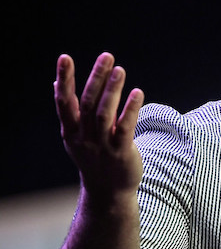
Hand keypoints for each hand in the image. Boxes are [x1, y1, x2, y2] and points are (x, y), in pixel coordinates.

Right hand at [54, 53, 144, 197]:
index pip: (64, 102)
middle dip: (95, 78)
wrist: (108, 192)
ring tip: (120, 70)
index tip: (64, 58)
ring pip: (105, 114)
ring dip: (112, 90)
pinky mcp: (121, 153)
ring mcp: (102, 146)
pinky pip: (125, 128)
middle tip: (106, 56)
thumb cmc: (93, 158)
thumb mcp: (76, 136)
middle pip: (88, 104)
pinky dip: (130, 109)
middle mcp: (84, 137)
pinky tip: (137, 93)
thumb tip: (55, 84)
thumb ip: (69, 110)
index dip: (64, 80)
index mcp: (71, 131)